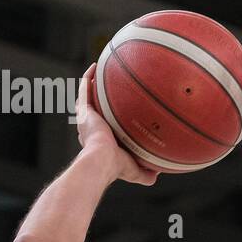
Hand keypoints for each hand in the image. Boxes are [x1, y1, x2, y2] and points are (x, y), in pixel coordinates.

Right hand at [74, 63, 158, 185]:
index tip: (119, 113)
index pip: (102, 127)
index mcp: (100, 139)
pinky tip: (97, 65)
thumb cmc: (116, 167)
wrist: (101, 160)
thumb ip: (146, 174)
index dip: (108, 120)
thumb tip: (157, 175)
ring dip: (93, 83)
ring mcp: (87, 117)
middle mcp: (91, 127)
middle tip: (112, 90)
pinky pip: (84, 87)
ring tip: (102, 71)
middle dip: (100, 100)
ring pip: (87, 96)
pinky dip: (89, 76)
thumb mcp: (135, 171)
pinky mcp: (84, 109)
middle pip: (95, 109)